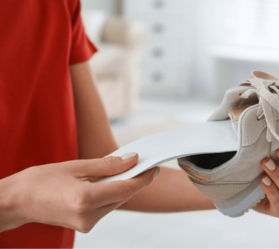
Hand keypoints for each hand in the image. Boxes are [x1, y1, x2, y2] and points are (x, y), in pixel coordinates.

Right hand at [0, 154, 156, 232]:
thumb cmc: (41, 181)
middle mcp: (89, 216)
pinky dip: (110, 193)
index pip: (126, 189)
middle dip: (134, 179)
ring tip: (121, 169)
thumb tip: (133, 160)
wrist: (17, 201)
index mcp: (86, 200)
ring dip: (122, 186)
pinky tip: (106, 182)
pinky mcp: (85, 225)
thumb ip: (108, 165)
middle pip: (124, 196)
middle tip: (141, 162)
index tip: (154, 166)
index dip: (143, 177)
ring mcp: (87, 224)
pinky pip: (107, 206)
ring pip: (116, 201)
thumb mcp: (76, 166)